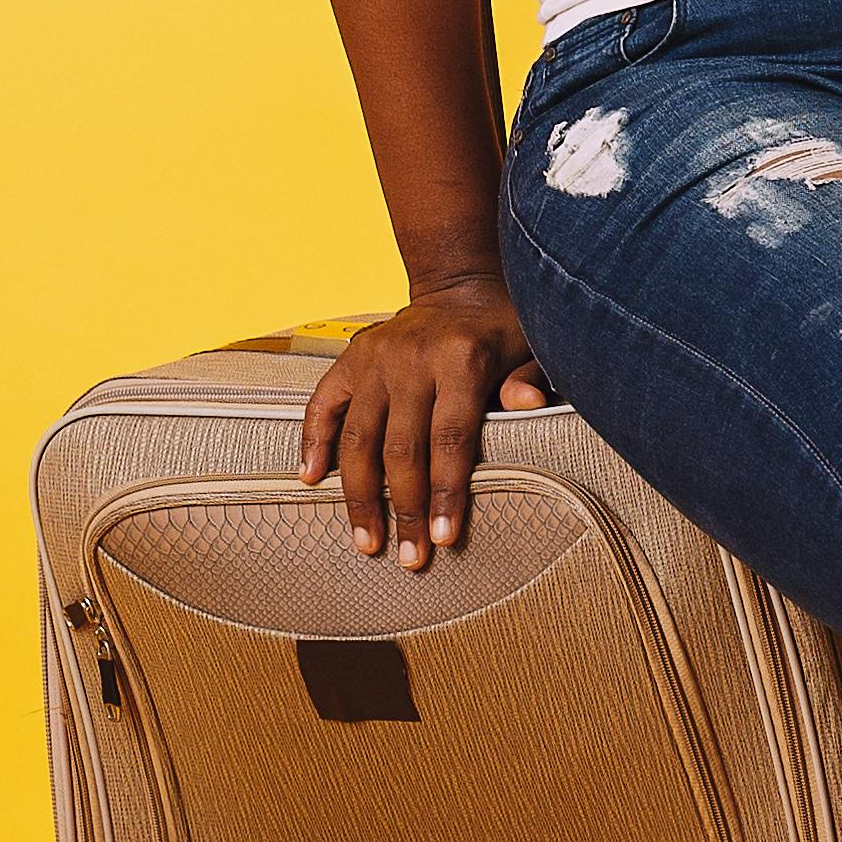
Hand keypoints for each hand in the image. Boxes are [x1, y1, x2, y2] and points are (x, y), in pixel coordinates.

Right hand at [297, 273, 552, 568]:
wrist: (461, 284)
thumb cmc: (503, 329)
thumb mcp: (531, 347)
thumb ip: (531, 377)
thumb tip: (529, 403)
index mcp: (462, 358)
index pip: (451, 437)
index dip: (446, 491)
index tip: (442, 537)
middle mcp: (412, 358)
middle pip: (402, 448)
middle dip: (404, 508)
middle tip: (408, 557)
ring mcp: (375, 358)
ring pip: (359, 437)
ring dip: (359, 495)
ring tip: (367, 541)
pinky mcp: (350, 357)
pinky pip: (323, 403)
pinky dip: (313, 441)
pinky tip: (310, 480)